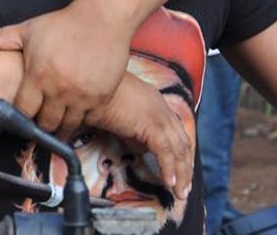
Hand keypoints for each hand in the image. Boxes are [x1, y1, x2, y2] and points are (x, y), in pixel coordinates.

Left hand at [0, 7, 128, 135]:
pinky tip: (75, 113)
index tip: (21, 115)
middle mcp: (59, 89)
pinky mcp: (101, 97)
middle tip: (38, 122)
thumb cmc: (64, 24)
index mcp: (38, 75)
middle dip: (39, 124)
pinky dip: (81, 119)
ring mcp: (82, 96)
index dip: (20, 115)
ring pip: (67, 126)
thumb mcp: (29, 29)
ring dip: (60, 126)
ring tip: (55, 122)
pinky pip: (88, 120)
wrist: (103, 18)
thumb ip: (0, 38)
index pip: (23, 110)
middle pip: (45, 123)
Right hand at [83, 72, 192, 199]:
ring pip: (178, 148)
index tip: (181, 169)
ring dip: (181, 173)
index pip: (177, 130)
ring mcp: (158, 115)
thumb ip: (134, 130)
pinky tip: (169, 182)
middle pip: (183, 141)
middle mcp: (162, 107)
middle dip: (185, 166)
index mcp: (155, 102)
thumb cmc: (98, 98)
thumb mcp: (121, 115)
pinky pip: (165, 151)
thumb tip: (140, 147)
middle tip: (184, 186)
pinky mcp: (151, 124)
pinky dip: (169, 169)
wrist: (91, 85)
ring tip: (179, 191)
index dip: (181, 152)